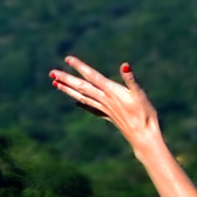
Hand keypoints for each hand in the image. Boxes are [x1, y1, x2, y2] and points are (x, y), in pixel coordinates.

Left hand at [48, 54, 163, 148]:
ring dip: (68, 90)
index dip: (80, 67)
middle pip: (82, 87)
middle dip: (66, 79)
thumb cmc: (145, 115)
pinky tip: (76, 102)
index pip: (92, 76)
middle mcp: (105, 100)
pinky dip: (82, 103)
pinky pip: (91, 108)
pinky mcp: (108, 116)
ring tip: (56, 84)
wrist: (144, 137)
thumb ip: (130, 79)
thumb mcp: (140, 94)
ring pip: (82, 97)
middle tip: (51, 73)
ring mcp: (105, 109)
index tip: (67, 59)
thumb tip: (125, 65)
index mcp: (111, 91)